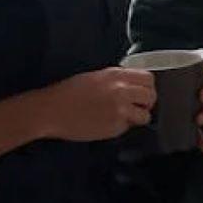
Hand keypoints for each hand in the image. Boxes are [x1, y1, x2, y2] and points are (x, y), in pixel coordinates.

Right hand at [39, 66, 154, 141]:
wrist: (51, 110)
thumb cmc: (67, 93)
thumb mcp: (94, 78)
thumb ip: (115, 81)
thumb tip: (131, 88)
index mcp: (115, 74)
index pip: (148, 78)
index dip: (147, 87)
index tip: (140, 93)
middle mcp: (121, 90)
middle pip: (151, 96)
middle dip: (147, 103)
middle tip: (136, 108)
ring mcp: (120, 109)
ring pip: (145, 115)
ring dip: (137, 118)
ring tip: (122, 118)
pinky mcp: (115, 126)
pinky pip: (128, 128)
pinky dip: (121, 128)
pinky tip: (106, 124)